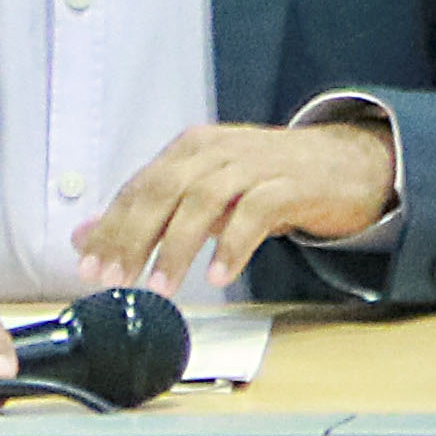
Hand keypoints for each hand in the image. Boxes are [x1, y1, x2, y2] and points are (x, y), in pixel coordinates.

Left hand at [79, 116, 396, 299]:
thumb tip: (85, 236)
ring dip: (177, 247)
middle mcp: (219, 150)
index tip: (90, 268)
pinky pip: (255, 214)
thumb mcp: (207, 190)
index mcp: (192, 149)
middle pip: (163, 191)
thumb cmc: (274, 179)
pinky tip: (219, 275)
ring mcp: (256, 165)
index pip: (139, 187)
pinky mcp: (291, 186)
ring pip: (202, 201)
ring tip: (163, 287)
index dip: (111, 229)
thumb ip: (151, 212)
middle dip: (133, 238)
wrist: (350, 163)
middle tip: (117, 281)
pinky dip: (232, 246)